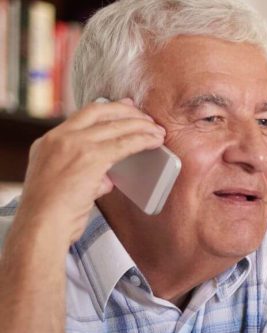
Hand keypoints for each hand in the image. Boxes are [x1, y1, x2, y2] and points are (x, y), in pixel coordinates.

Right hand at [16, 98, 165, 245]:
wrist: (42, 223)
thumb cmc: (52, 214)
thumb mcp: (62, 185)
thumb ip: (85, 175)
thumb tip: (106, 178)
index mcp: (48, 142)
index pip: (82, 116)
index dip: (107, 109)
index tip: (124, 106)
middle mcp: (59, 138)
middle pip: (99, 113)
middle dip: (127, 112)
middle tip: (146, 116)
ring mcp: (74, 145)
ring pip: (115, 125)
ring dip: (140, 126)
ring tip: (157, 131)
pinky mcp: (90, 157)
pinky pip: (124, 144)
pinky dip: (143, 140)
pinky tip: (155, 141)